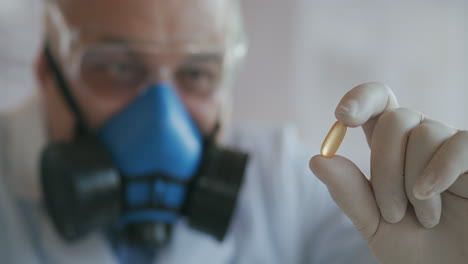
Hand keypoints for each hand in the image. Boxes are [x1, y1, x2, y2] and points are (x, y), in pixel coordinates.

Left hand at [309, 82, 467, 263]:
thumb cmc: (417, 250)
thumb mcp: (374, 224)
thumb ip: (349, 193)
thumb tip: (318, 159)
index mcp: (393, 151)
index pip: (379, 104)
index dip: (361, 99)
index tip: (342, 116)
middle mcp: (423, 142)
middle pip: (394, 120)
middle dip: (384, 166)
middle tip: (391, 213)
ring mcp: (453, 149)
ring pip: (423, 133)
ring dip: (412, 182)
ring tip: (423, 218)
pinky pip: (459, 144)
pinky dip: (440, 169)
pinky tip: (428, 194)